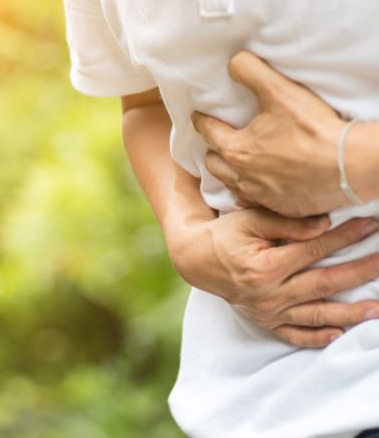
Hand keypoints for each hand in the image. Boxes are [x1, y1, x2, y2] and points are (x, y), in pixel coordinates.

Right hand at [167, 208, 378, 346]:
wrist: (197, 260)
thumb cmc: (224, 235)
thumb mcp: (249, 220)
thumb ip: (287, 223)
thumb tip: (324, 226)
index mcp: (264, 266)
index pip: (314, 250)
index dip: (345, 237)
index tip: (370, 225)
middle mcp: (268, 293)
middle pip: (324, 283)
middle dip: (360, 272)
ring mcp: (267, 311)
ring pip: (316, 314)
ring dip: (350, 312)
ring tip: (377, 309)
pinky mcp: (265, 321)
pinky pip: (295, 335)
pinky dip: (317, 338)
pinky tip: (340, 335)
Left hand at [192, 51, 348, 217]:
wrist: (348, 166)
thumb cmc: (312, 129)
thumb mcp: (279, 91)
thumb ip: (251, 72)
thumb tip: (233, 63)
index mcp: (236, 149)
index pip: (208, 132)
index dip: (201, 121)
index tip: (197, 118)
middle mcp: (242, 177)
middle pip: (214, 165)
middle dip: (211, 152)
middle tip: (215, 144)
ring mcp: (260, 196)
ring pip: (232, 185)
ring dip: (229, 174)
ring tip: (233, 165)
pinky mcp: (279, 208)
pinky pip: (254, 202)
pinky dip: (251, 193)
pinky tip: (257, 188)